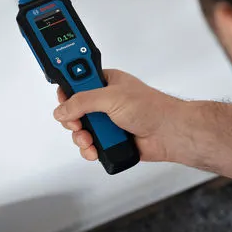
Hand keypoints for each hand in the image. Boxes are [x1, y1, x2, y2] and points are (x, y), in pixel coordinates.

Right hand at [53, 69, 183, 161]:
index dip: (67, 90)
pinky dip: (89, 149)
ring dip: (81, 137)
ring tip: (89, 140)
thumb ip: (82, 101)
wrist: (169, 134)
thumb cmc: (152, 108)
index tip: (62, 99)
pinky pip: (89, 145)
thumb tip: (62, 109)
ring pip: (80, 130)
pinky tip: (95, 149)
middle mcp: (104, 100)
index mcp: (105, 82)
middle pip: (73, 109)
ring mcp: (106, 121)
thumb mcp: (111, 97)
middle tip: (77, 123)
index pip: (76, 82)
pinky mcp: (109, 139)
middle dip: (72, 119)